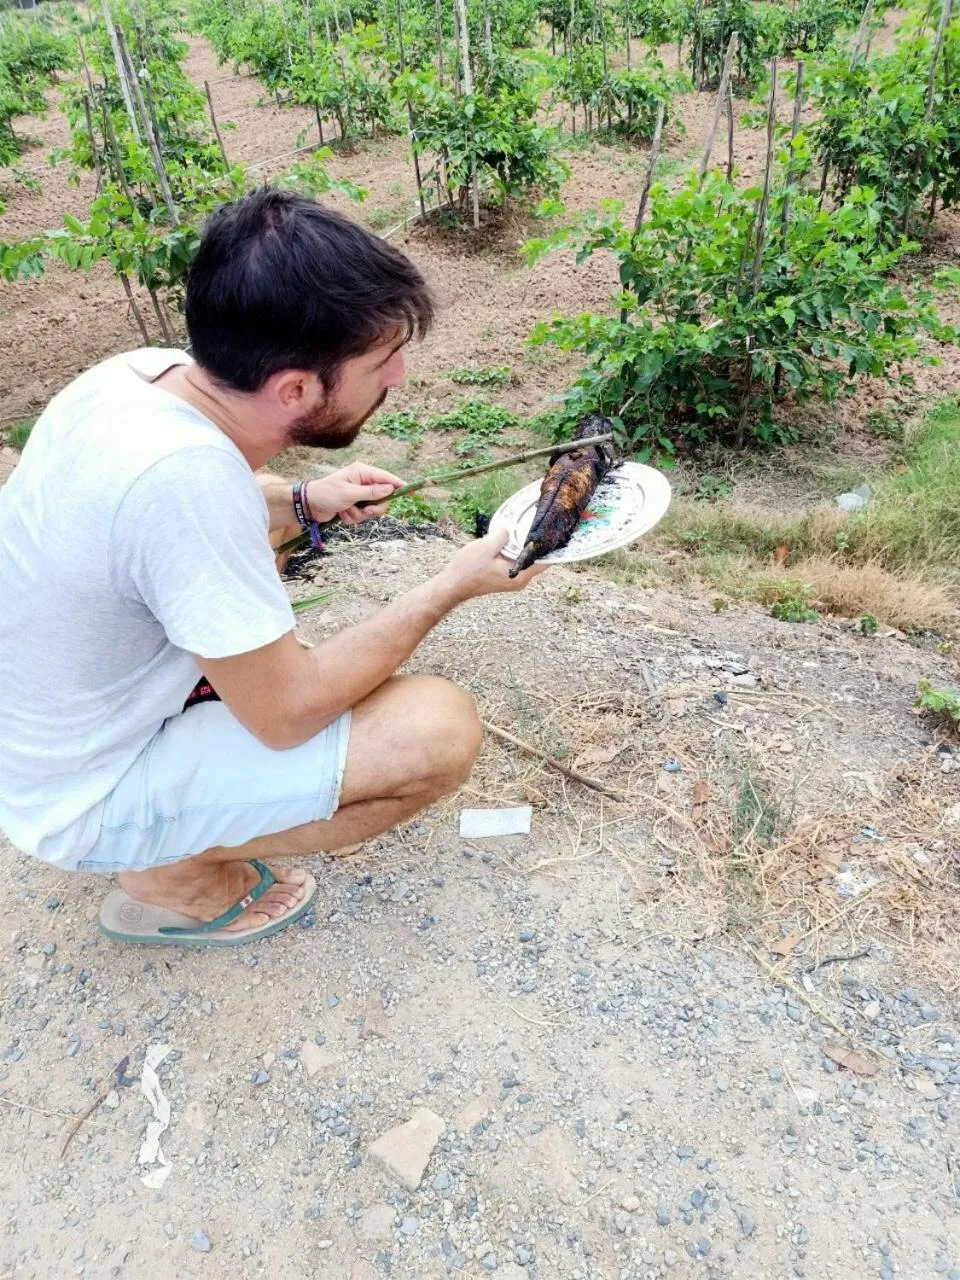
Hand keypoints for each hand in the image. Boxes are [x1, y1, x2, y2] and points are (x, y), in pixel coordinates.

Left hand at [306, 463, 403, 524]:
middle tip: (366, 511)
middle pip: (383, 497)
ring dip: (360, 514)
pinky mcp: (354, 505)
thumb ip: (371, 492)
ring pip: (372, 509)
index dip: (398, 485)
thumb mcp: (349, 493)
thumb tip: (390, 488)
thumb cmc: (326, 493)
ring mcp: (359, 494)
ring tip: (346, 511)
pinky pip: (363, 516)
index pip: (386, 477)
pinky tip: (341, 514)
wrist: (308, 505)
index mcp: (362, 472)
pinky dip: (353, 518)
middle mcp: (363, 482)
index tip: (411, 491)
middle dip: (374, 508)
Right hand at [434, 529, 548, 603]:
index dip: (551, 545)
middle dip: (537, 543)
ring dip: (523, 546)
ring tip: (523, 528)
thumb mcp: (487, 546)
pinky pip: (516, 562)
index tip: (553, 530)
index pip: (545, 561)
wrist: (452, 585)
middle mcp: (520, 580)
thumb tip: (511, 528)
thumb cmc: (468, 569)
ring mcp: (512, 580)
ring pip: (525, 560)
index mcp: (520, 575)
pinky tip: (509, 540)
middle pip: (536, 559)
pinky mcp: (504, 578)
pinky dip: (515, 551)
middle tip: (538, 523)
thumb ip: (503, 535)